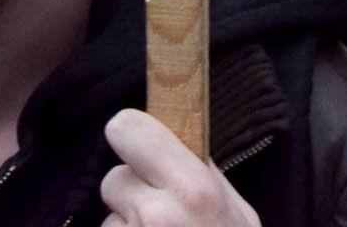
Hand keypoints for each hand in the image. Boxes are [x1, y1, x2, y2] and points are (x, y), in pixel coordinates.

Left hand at [99, 109, 262, 226]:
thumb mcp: (236, 209)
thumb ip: (203, 173)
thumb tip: (175, 140)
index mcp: (193, 188)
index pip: (128, 128)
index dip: (132, 133)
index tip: (142, 144)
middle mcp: (156, 213)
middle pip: (114, 177)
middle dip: (131, 190)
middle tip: (155, 207)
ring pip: (110, 216)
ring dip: (127, 224)